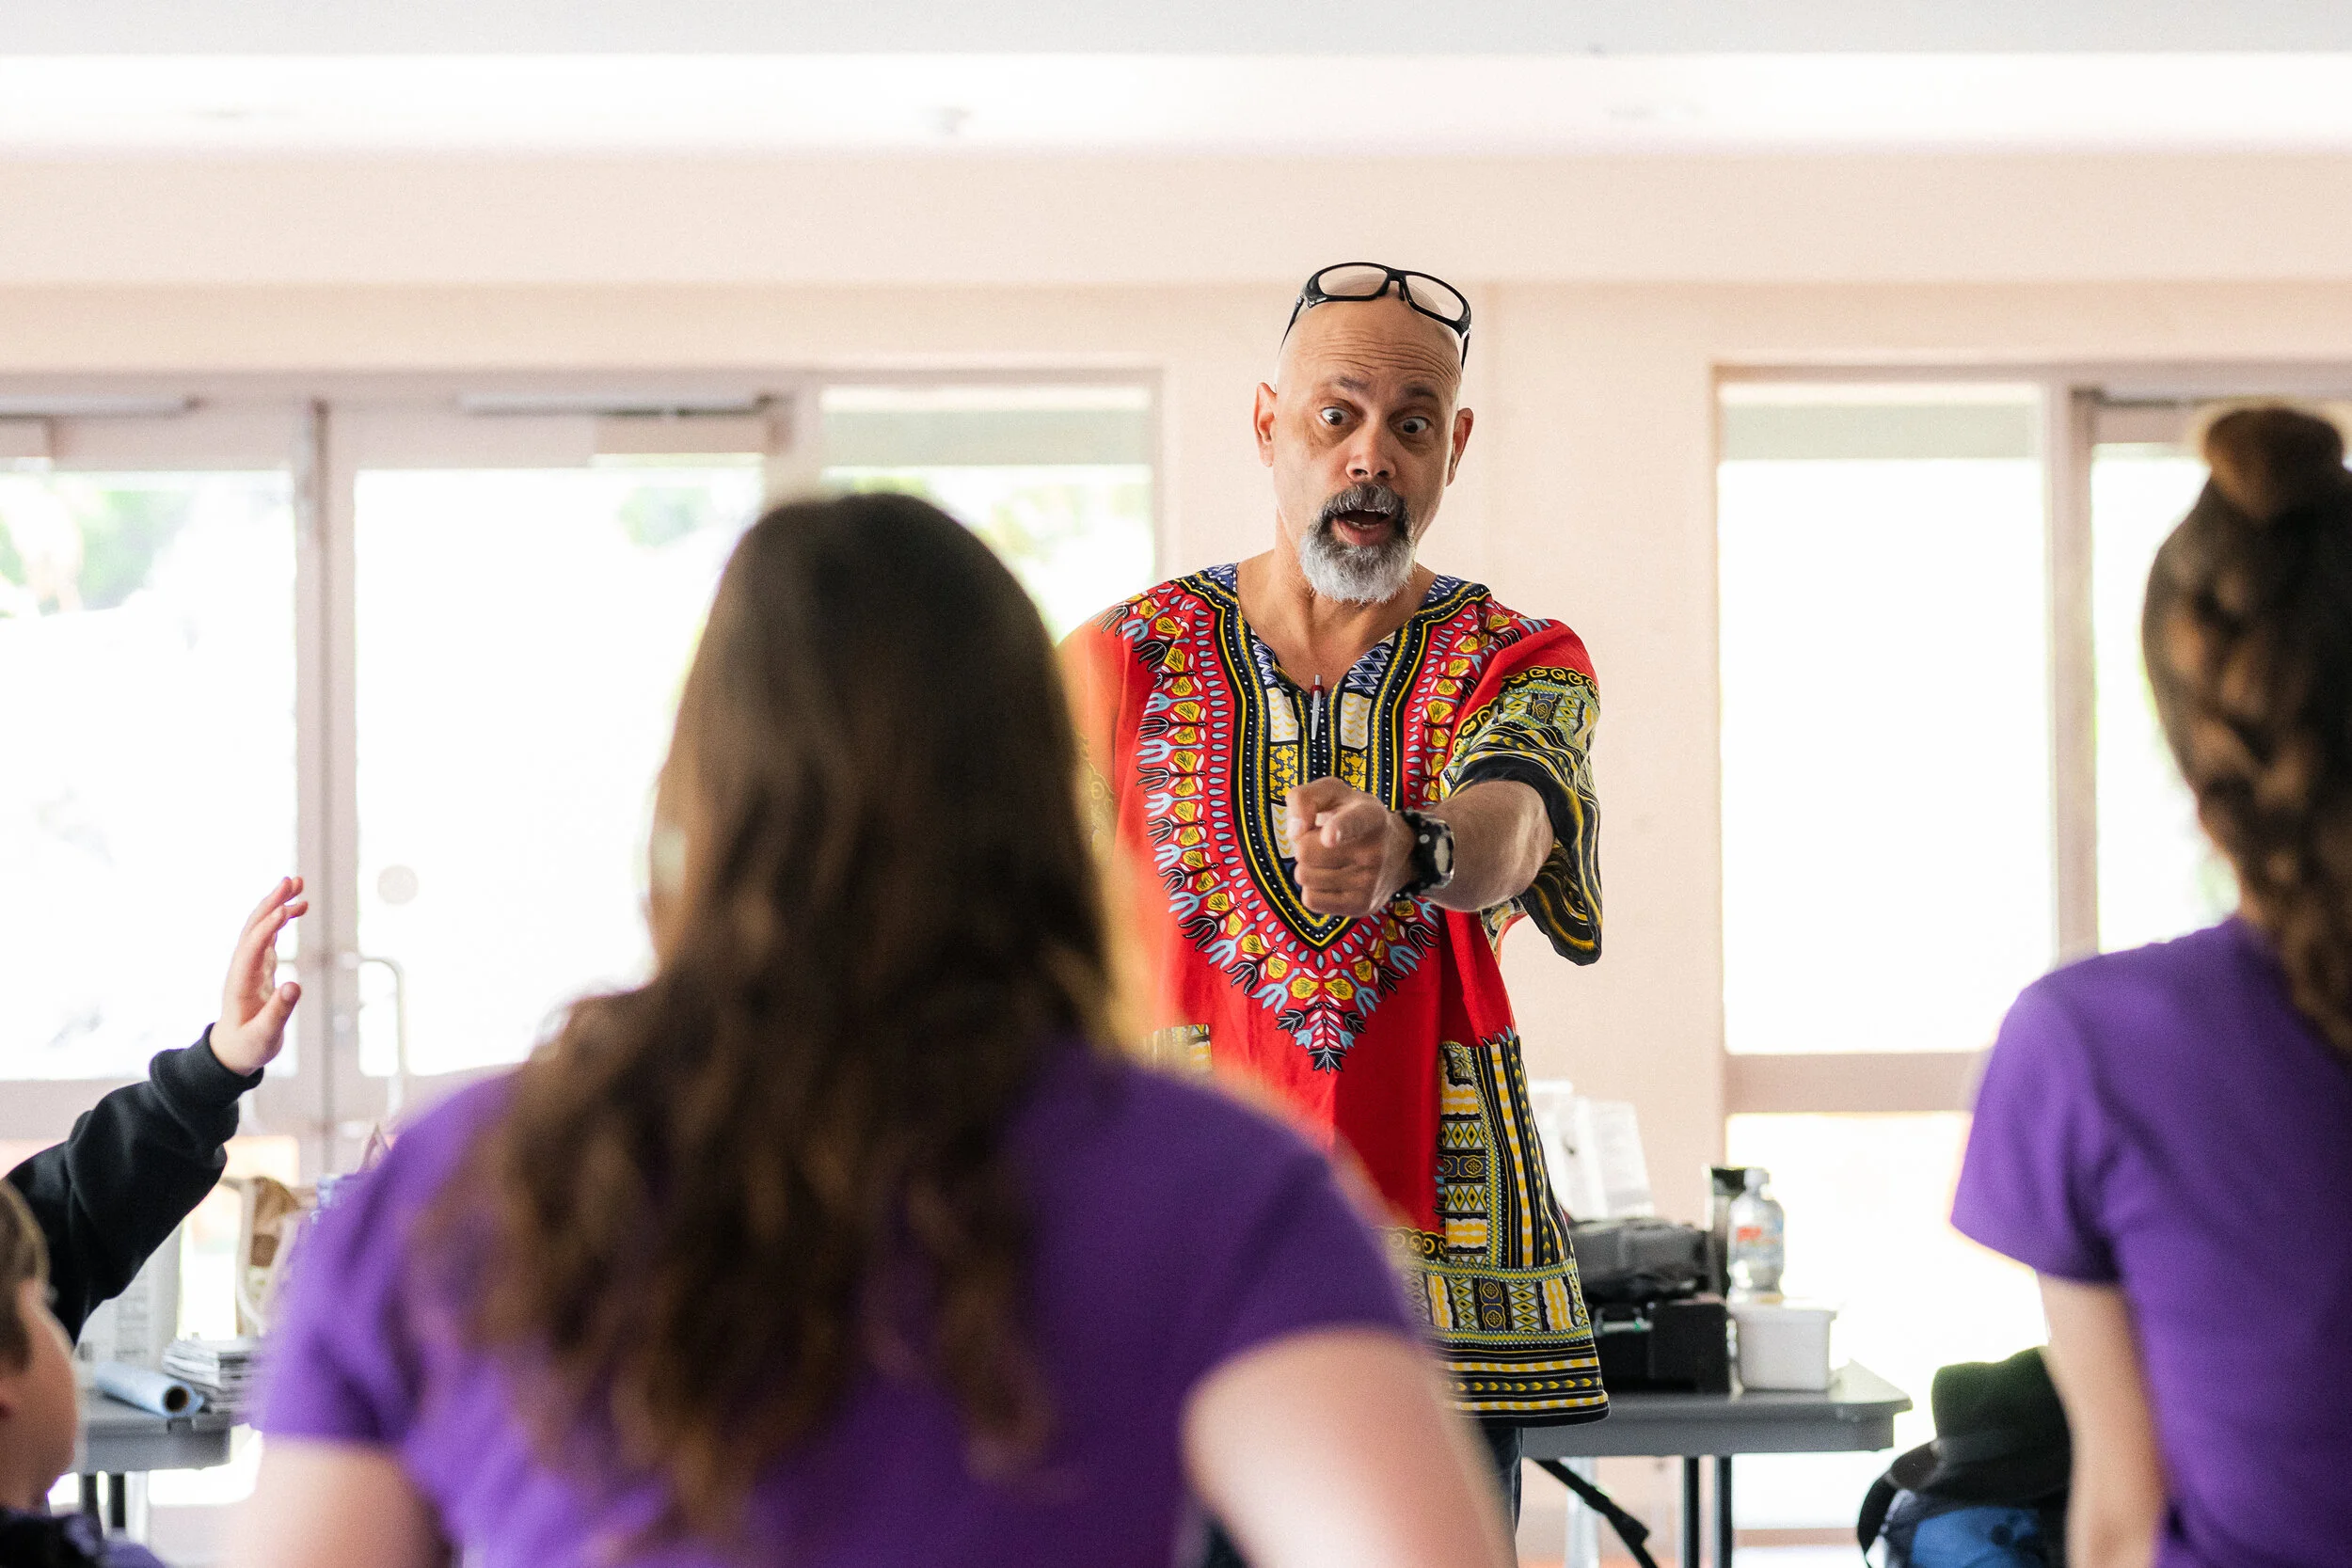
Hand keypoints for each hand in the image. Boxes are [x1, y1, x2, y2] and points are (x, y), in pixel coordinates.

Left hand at [211, 876, 307, 1075]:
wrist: (232, 1052)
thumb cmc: (249, 1046)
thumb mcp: (264, 1035)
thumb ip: (279, 1011)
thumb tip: (295, 984)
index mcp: (240, 983)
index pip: (252, 947)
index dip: (268, 927)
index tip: (288, 908)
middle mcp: (242, 968)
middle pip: (254, 928)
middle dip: (272, 903)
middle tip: (293, 880)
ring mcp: (250, 965)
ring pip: (260, 927)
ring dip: (276, 904)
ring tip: (297, 883)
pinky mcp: (259, 967)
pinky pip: (268, 936)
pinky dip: (281, 919)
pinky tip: (294, 908)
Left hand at [1286, 778, 1414, 918]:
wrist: (1398, 851)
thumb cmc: (1353, 815)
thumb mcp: (1334, 793)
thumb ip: (1305, 798)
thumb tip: (1295, 832)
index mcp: (1369, 815)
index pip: (1353, 822)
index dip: (1338, 829)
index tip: (1329, 837)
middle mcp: (1374, 850)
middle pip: (1305, 851)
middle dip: (1304, 845)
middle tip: (1322, 842)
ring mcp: (1370, 882)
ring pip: (1304, 876)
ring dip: (1308, 867)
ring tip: (1330, 859)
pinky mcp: (1361, 906)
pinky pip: (1310, 900)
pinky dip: (1312, 889)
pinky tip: (1330, 879)